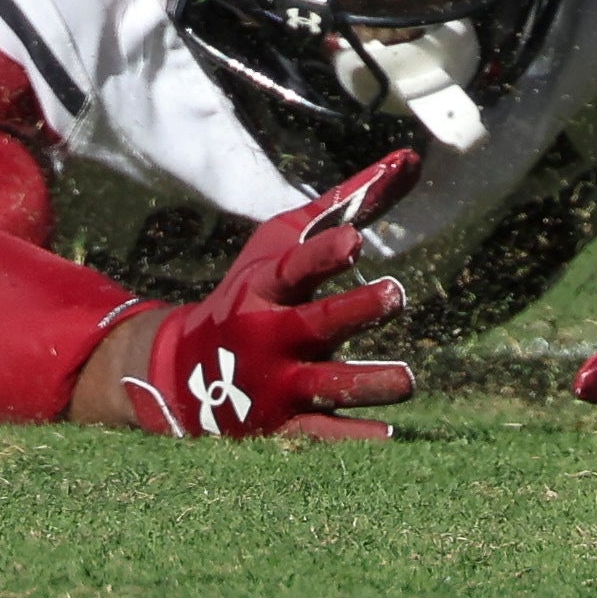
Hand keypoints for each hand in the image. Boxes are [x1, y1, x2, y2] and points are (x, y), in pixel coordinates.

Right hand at [119, 150, 415, 439]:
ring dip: (368, 383)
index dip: (324, 253)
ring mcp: (276, 382)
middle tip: (395, 295)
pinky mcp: (283, 425)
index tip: (355, 240)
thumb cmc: (252, 288)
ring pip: (327, 383)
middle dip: (357, 310)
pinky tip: (388, 437)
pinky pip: (321, 434)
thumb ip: (351, 202)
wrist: (183, 370)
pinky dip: (353, 439)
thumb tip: (413, 158)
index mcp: (268, 285)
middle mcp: (271, 333)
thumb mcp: (286, 239)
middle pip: (319, 322)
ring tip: (408, 380)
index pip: (298, 267)